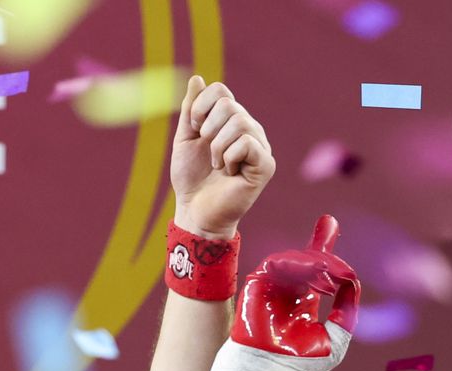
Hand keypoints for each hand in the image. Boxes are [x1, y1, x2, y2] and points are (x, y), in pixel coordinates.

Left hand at [172, 76, 275, 240]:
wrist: (195, 211)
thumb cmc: (191, 178)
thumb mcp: (185, 138)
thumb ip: (191, 110)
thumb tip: (197, 78)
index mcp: (231, 121)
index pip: (220, 91)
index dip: (200, 106)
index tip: (194, 129)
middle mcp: (249, 129)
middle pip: (228, 105)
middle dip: (208, 130)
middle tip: (208, 154)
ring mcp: (260, 146)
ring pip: (239, 122)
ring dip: (217, 147)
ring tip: (217, 165)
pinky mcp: (266, 165)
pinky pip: (246, 143)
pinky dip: (229, 158)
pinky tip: (229, 173)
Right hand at [233, 215, 361, 358]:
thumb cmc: (301, 366)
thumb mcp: (337, 337)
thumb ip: (346, 309)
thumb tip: (353, 282)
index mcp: (301, 303)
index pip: (313, 271)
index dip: (323, 248)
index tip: (332, 226)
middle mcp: (285, 294)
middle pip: (304, 259)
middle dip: (321, 245)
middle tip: (336, 246)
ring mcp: (270, 289)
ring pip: (295, 260)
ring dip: (316, 263)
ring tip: (330, 278)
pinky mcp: (256, 287)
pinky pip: (277, 263)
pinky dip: (298, 264)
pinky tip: (315, 273)